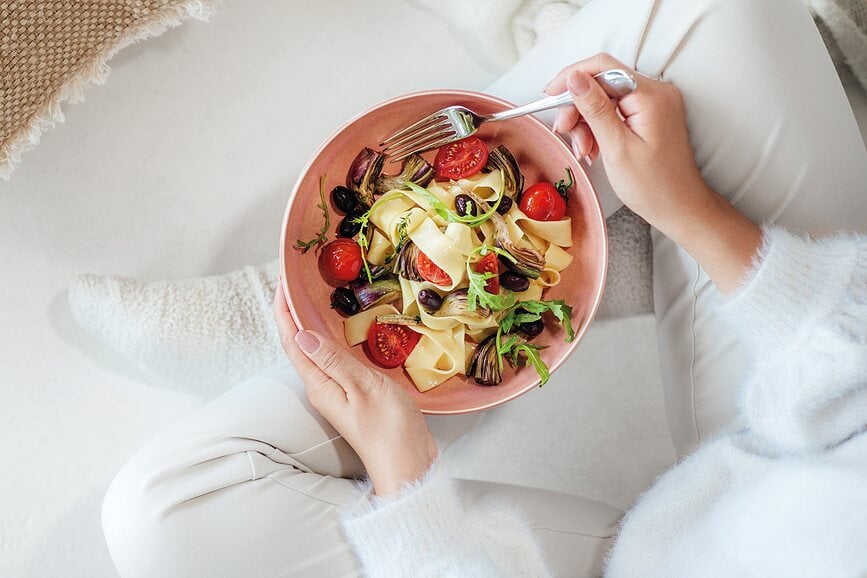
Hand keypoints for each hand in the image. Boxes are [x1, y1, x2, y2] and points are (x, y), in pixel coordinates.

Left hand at [274, 285, 436, 494]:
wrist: (409, 464)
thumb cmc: (389, 428)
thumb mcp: (363, 387)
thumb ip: (333, 361)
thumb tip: (302, 334)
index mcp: (319, 385)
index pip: (293, 342)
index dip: (284, 312)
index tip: (282, 283)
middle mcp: (322, 388)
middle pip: (299, 345)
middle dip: (293, 314)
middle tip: (296, 283)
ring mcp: (337, 392)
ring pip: (316, 352)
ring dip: (310, 324)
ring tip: (313, 298)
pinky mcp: (353, 394)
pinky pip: (333, 360)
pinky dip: (331, 339)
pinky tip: (342, 330)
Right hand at [545, 53, 760, 292]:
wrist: (680, 208)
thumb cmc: (653, 186)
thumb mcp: (616, 147)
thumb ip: (595, 109)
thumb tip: (573, 77)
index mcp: (650, 95)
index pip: (603, 67)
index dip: (571, 78)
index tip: (548, 96)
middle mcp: (655, 91)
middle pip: (603, 82)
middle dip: (578, 106)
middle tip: (564, 132)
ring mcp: (654, 103)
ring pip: (606, 98)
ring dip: (586, 121)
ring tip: (583, 150)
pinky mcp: (650, 115)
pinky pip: (616, 110)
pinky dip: (599, 127)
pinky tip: (593, 148)